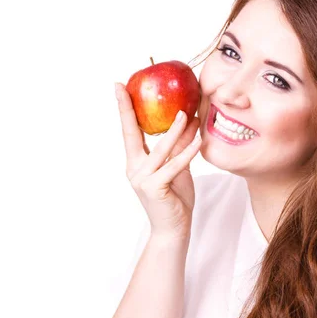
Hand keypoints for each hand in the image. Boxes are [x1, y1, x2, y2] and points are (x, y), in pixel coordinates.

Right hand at [115, 82, 201, 238]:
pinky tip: (198, 140)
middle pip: (132, 134)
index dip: (123, 109)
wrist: (174, 230)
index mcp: (136, 163)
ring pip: (160, 148)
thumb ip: (178, 148)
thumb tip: (188, 119)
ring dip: (174, 129)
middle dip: (127, 109)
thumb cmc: (175, 199)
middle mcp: (134, 169)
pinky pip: (174, 165)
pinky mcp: (155, 188)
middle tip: (125, 86)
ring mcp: (142, 179)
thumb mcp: (177, 169)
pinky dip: (187, 152)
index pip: (129, 131)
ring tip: (186, 113)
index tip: (118, 87)